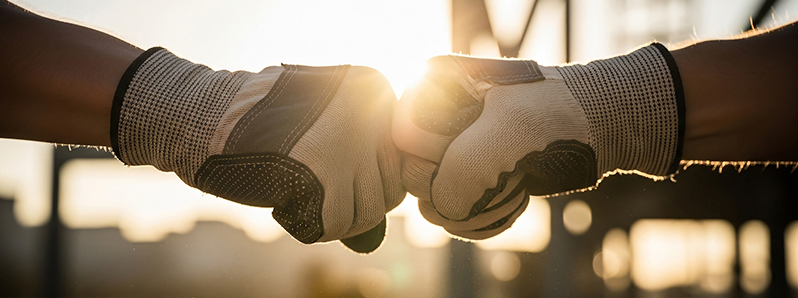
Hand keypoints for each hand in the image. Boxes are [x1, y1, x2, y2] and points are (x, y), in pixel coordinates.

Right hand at [112, 48, 404, 252]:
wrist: (208, 118)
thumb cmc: (267, 126)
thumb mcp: (327, 121)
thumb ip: (364, 154)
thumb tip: (380, 223)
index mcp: (375, 89)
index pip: (398, 158)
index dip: (367, 177)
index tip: (331, 170)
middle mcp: (371, 112)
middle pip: (389, 187)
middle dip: (355, 199)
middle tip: (315, 188)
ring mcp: (351, 144)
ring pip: (369, 211)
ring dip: (336, 216)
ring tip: (301, 195)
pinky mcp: (326, 177)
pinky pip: (338, 225)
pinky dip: (313, 226)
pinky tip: (288, 203)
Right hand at [393, 44, 683, 239]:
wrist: (594, 127)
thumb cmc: (556, 114)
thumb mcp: (511, 131)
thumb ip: (465, 168)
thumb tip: (441, 210)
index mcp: (431, 87)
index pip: (404, 141)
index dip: (445, 154)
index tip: (490, 144)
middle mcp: (430, 119)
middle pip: (415, 179)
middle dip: (467, 188)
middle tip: (510, 172)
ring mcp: (445, 152)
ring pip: (433, 205)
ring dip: (480, 209)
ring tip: (517, 183)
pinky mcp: (463, 180)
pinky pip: (453, 218)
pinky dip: (487, 220)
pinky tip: (516, 197)